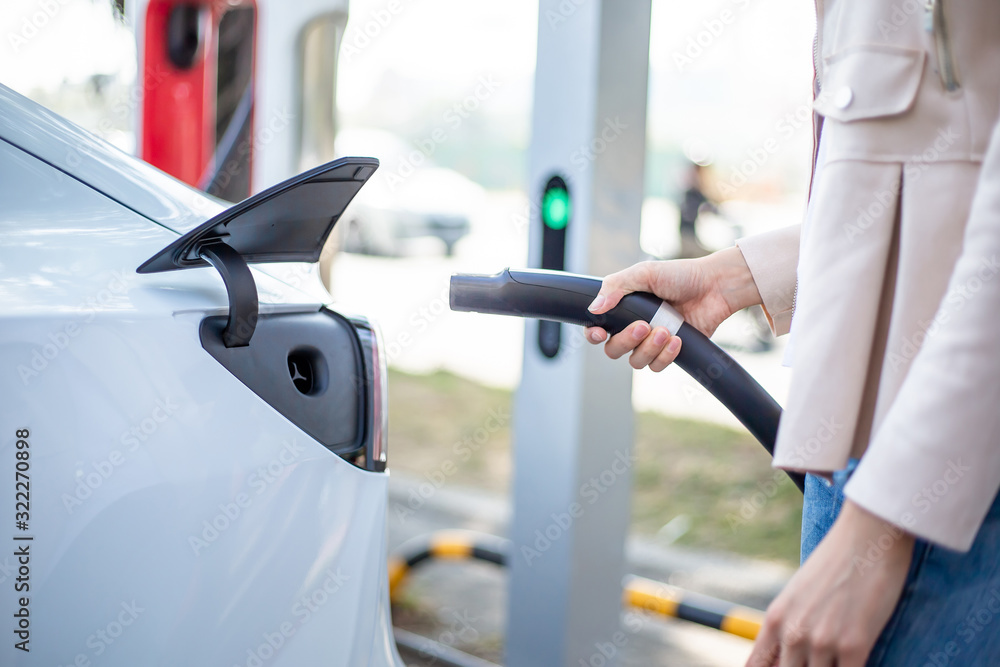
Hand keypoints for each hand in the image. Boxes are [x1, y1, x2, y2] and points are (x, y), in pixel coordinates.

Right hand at [585, 246, 761, 370]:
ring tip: (666, 331)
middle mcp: (634, 327)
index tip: (601, 333)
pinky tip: (677, 340)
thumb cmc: (680, 276)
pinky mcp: (670, 352)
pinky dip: (665, 356)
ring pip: (636, 361)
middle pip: (614, 350)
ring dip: (649, 348)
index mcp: (623, 308)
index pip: (597, 329)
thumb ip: (615, 287)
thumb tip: (594, 308)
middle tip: (644, 326)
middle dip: (626, 340)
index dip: (593, 335)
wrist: (714, 287)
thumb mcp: (644, 273)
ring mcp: (652, 342)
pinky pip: (657, 366)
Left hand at [747, 500, 914, 666]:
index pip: (757, 666)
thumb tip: (786, 656)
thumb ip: (789, 626)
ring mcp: (822, 641)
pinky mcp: (855, 645)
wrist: (867, 533)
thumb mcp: (799, 594)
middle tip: (822, 659)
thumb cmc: (836, 562)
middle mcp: (793, 633)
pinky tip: (858, 661)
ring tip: (839, 656)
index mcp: (776, 619)